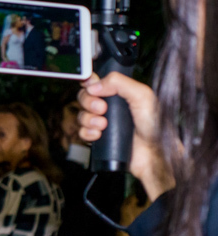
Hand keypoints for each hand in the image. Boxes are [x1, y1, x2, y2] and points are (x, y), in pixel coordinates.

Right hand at [78, 72, 173, 200]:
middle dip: (89, 102)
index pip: (96, 82)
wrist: (153, 153)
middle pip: (84, 97)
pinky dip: (87, 132)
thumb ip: (120, 83)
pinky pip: (82, 132)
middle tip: (102, 108)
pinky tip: (98, 135)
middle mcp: (110, 107)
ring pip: (82, 115)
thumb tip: (94, 85)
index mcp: (120, 93)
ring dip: (88, 119)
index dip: (90, 82)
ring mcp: (103, 122)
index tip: (92, 86)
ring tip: (103, 125)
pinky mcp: (98, 138)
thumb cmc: (155, 126)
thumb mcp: (143, 96)